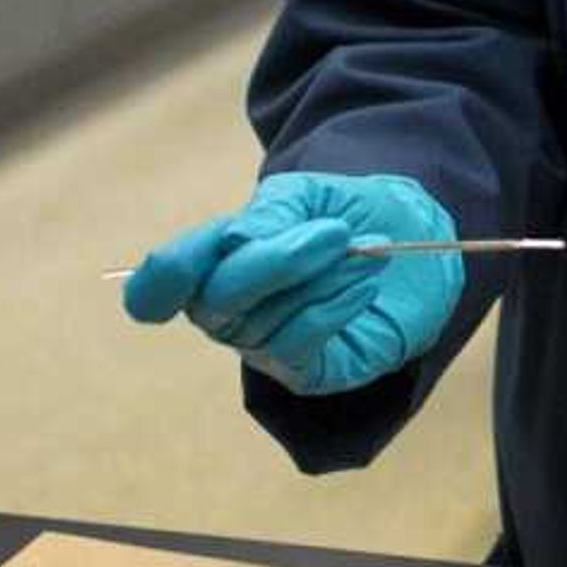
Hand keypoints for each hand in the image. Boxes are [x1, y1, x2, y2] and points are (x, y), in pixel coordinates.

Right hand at [120, 172, 464, 396]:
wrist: (408, 240)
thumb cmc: (342, 214)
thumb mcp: (306, 195)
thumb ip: (269, 212)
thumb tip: (237, 239)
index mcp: (210, 261)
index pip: (157, 287)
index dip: (159, 282)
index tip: (179, 267)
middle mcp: (223, 310)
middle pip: (218, 300)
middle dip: (277, 263)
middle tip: (336, 231)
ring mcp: (259, 345)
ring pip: (265, 321)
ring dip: (322, 278)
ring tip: (367, 247)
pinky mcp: (302, 372)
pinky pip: (299, 344)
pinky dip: (335, 307)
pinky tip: (364, 283)